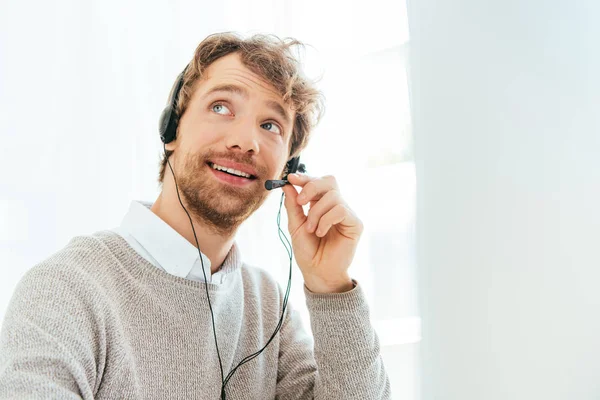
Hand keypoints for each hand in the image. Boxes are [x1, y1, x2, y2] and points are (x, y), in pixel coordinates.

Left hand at [281, 173, 362, 292]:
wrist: (317, 272)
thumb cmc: (308, 251)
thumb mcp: (295, 225)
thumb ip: (292, 205)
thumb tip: (288, 185)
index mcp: (321, 204)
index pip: (317, 182)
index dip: (304, 177)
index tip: (290, 178)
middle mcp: (336, 206)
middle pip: (329, 181)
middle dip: (312, 187)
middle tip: (300, 202)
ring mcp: (347, 214)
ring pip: (333, 196)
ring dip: (316, 212)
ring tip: (311, 229)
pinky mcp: (356, 223)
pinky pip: (341, 210)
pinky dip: (326, 220)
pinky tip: (321, 233)